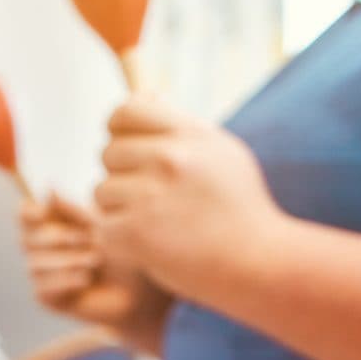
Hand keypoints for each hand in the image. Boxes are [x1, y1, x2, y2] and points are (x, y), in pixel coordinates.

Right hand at [21, 191, 169, 331]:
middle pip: (26, 239)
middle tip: (90, 238)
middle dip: (58, 237)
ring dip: (67, 260)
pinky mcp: (47, 298)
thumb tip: (48, 189)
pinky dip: (65, 281)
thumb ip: (73, 210)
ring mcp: (41, 274)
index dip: (29, 213)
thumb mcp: (100, 226)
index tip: (45, 212)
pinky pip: (43, 288)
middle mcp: (40, 249)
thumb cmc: (122, 252)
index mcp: (49, 225)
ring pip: (34, 264)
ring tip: (96, 260)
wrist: (139, 289)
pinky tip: (86, 278)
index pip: (24, 215)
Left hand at [95, 96, 293, 300]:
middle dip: (123, 176)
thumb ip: (180, 125)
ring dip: (119, 211)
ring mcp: (151, 195)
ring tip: (155, 223)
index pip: (125, 112)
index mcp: (190, 134)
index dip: (119, 132)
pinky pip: (102, 228)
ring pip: (101, 192)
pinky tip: (149, 245)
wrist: (259, 264)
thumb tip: (143, 95)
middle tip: (153, 199)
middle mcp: (170, 158)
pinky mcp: (136, 232)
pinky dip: (119, 241)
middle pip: (108, 154)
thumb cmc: (239, 209)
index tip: (131, 153)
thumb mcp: (222, 153)